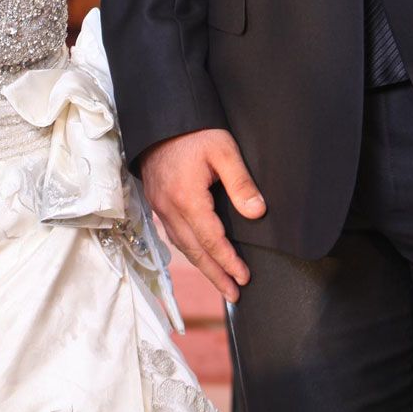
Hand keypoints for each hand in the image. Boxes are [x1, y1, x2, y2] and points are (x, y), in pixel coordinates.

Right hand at [140, 128, 265, 302]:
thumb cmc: (194, 130)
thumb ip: (241, 183)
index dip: (228, 262)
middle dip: (216, 275)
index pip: (211, 240)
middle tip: (234, 294)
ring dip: (202, 266)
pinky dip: (188, 249)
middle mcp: (170, 207)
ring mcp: (160, 205)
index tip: (244, 278)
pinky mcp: (156, 200)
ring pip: (182, 245)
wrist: (160, 117)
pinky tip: (197, 253)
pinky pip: (173, 233)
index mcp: (187, 198)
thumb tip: (256, 212)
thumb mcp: (224, 149)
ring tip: (220, 281)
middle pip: (195, 251)